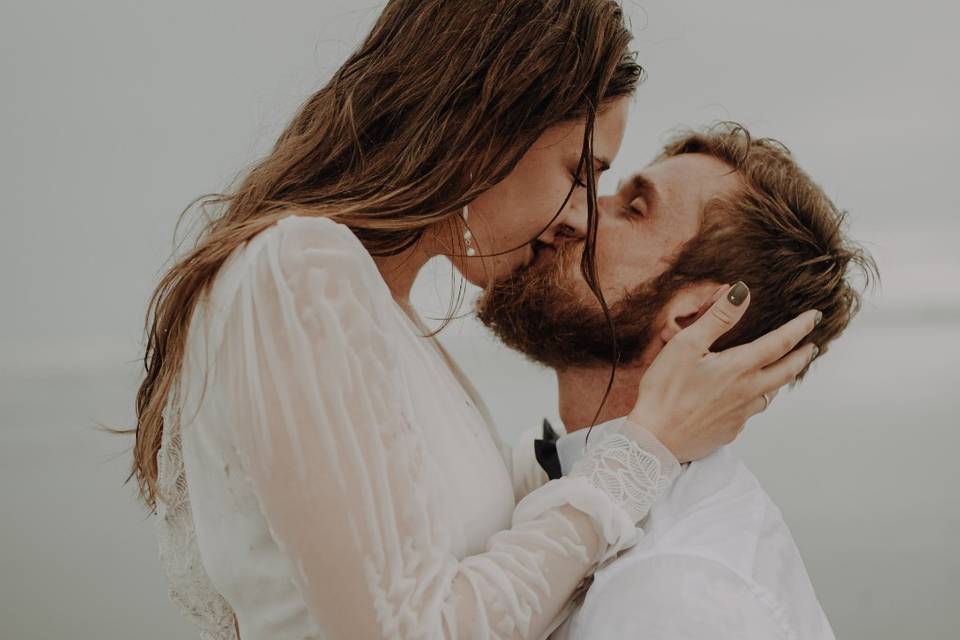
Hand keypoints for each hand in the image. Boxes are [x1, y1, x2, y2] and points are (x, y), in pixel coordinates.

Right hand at [626, 282, 819, 462]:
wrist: (656, 439)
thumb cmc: (666, 390)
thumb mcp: (686, 344)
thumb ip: (717, 318)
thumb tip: (742, 293)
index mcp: (739, 367)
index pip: (780, 343)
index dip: (799, 328)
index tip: (813, 317)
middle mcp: (747, 391)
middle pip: (786, 372)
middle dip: (802, 356)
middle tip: (812, 347)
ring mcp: (741, 414)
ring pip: (770, 394)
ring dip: (781, 379)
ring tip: (782, 370)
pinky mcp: (730, 430)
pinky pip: (751, 412)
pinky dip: (756, 399)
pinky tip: (746, 398)